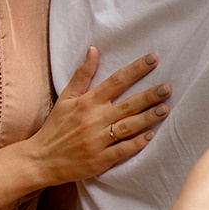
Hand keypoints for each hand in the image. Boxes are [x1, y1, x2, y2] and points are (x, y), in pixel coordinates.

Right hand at [28, 47, 169, 185]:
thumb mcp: (65, 98)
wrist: (41, 159)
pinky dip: (136, 143)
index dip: (135, 69)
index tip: (152, 59)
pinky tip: (151, 136)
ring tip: (165, 109)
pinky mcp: (100, 159)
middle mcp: (93, 119)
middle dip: (148, 95)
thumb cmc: (55, 127)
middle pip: (127, 104)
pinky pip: (122, 150)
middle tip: (167, 88)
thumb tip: (93, 49)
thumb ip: (82, 75)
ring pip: (128, 126)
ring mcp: (97, 140)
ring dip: (147, 118)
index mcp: (86, 102)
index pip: (115, 81)